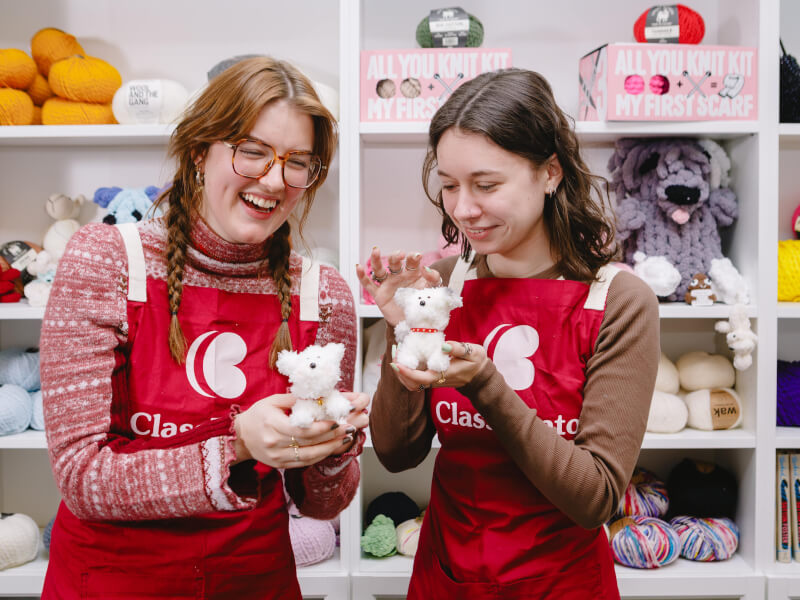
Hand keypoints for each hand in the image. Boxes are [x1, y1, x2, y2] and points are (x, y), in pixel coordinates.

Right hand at [233, 392, 368, 467]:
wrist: (239, 437)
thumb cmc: (257, 415)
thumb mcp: (272, 401)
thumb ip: (295, 399)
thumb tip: (319, 396)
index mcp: (272, 425)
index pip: (302, 430)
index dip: (322, 427)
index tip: (338, 420)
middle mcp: (274, 444)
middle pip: (309, 443)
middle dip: (332, 436)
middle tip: (350, 428)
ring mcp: (277, 458)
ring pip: (309, 456)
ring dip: (330, 448)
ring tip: (346, 439)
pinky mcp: (280, 465)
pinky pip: (304, 463)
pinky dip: (320, 456)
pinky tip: (332, 448)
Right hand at [355, 247, 441, 325]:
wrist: (415, 322)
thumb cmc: (424, 303)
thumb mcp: (432, 290)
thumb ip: (433, 278)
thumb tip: (426, 268)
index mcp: (412, 273)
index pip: (411, 261)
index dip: (413, 257)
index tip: (417, 256)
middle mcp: (399, 276)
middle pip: (394, 262)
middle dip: (396, 256)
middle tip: (400, 254)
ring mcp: (388, 284)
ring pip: (379, 270)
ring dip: (376, 259)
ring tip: (376, 250)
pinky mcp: (379, 295)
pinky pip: (369, 285)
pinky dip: (362, 276)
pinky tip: (358, 267)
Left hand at [390, 340, 487, 391]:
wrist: (480, 376)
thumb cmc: (476, 362)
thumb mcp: (472, 352)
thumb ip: (458, 348)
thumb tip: (444, 345)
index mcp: (443, 374)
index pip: (421, 378)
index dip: (407, 373)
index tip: (397, 363)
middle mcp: (435, 380)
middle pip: (411, 383)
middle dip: (399, 371)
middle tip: (395, 352)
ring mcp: (432, 381)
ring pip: (411, 382)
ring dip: (401, 371)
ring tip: (398, 352)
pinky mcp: (431, 378)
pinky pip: (415, 378)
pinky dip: (407, 369)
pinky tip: (405, 355)